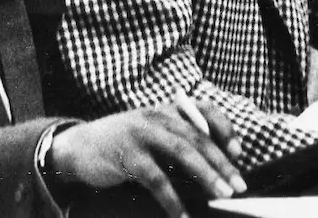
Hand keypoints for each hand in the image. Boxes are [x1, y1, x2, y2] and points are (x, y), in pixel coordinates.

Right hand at [48, 100, 245, 217]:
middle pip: (198, 137)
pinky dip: (172, 199)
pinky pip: (157, 179)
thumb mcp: (150, 133)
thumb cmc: (122, 144)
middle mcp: (158, 116)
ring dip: (206, 175)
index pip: (204, 110)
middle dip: (222, 162)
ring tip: (222, 194)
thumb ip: (176, 141)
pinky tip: (182, 215)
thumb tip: (213, 168)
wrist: (78, 147)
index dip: (224, 128)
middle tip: (238, 185)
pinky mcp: (128, 156)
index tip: (239, 152)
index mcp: (167, 110)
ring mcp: (142, 134)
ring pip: (183, 153)